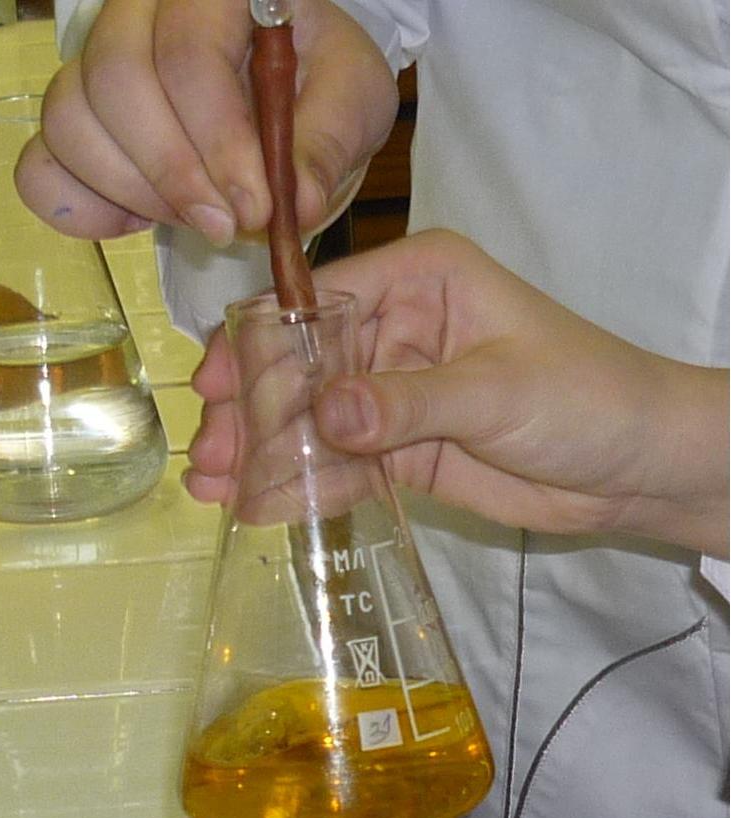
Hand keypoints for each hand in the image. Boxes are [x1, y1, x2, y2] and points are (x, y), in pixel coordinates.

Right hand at [13, 0, 398, 244]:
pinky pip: (40, 170)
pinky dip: (81, 211)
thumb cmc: (317, 80)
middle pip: (114, 80)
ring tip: (196, 221)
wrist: (286, 94)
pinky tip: (135, 223)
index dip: (217, 139)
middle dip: (172, 172)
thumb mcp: (350, 97)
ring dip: (134, 192)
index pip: (186, 51)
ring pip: (69, 122)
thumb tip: (294, 201)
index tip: (257, 206)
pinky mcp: (72, 124)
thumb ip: (326, 140)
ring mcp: (92, 66)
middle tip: (225, 225)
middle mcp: (136, 12)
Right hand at [186, 230, 729, 555]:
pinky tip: (254, 504)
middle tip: (209, 457)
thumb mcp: (496, 391)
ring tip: (211, 486)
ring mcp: (391, 391)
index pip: (318, 303)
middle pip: (302, 365)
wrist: (641, 468)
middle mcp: (394, 328)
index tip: (213, 387)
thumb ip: (407, 403)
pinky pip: (337, 463)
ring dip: (263, 451)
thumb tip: (325, 414)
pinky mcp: (397, 447)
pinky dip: (299, 483)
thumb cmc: (585, 399)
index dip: (260, 343)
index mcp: (418, 280)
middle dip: (253, 410)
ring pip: (310, 418)